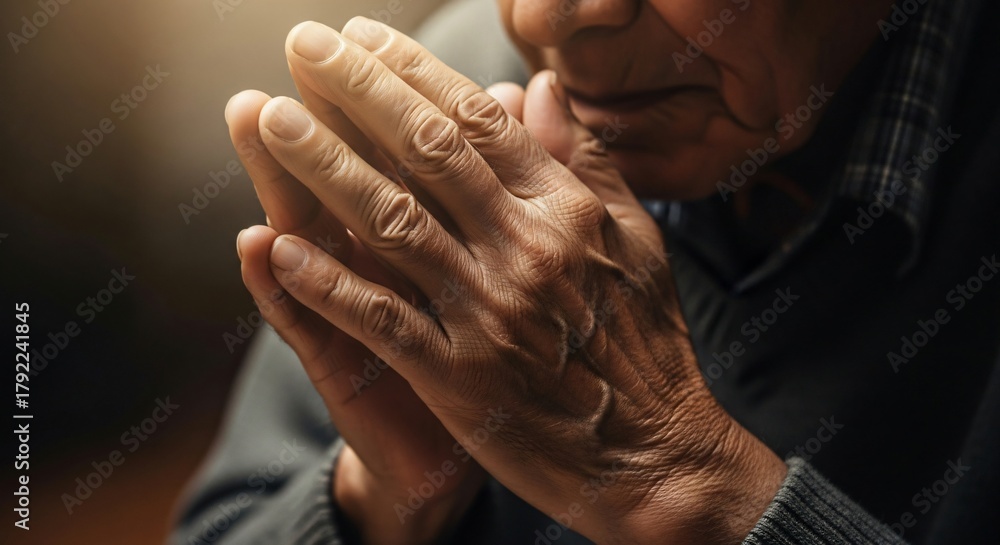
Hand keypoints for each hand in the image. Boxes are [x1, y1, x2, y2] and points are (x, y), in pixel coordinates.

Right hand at [227, 87, 496, 543]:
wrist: (480, 447)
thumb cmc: (503, 349)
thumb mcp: (513, 261)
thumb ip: (513, 184)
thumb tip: (524, 99)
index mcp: (436, 228)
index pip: (411, 146)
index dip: (395, 92)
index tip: (371, 34)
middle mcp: (390, 260)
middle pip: (357, 172)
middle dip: (332, 111)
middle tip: (298, 50)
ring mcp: (361, 313)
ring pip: (317, 236)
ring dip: (284, 178)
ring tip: (254, 118)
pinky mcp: (352, 372)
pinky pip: (317, 329)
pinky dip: (290, 289)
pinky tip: (260, 249)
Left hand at [246, 18, 786, 544]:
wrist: (652, 454)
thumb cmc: (643, 345)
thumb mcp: (634, 240)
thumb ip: (584, 160)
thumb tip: (541, 86)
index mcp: (566, 211)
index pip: (479, 121)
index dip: (414, 72)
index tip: (366, 37)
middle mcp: (525, 250)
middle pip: (427, 152)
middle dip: (357, 91)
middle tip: (304, 44)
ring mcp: (488, 314)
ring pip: (392, 221)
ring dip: (324, 166)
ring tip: (271, 117)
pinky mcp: (458, 378)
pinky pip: (381, 319)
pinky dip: (327, 281)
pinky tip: (277, 245)